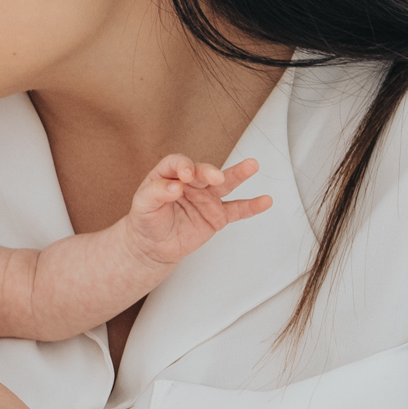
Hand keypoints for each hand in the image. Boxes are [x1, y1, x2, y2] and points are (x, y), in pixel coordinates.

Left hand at [124, 156, 270, 267]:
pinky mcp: (217, 216)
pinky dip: (251, 206)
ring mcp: (206, 198)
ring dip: (238, 174)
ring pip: (225, 184)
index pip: (179, 163)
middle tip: (215, 176)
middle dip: (210, 172)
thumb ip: (156, 192)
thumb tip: (174, 187)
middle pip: (203, 172)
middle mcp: (192, 183)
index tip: (185, 177)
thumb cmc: (146, 219)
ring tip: (252, 165)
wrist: (153, 245)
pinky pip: (236, 210)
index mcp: (171, 174)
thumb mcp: (143, 204)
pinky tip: (265, 201)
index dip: (183, 167)